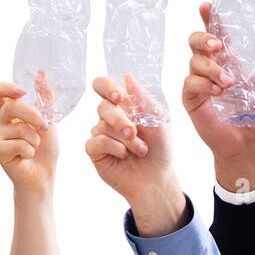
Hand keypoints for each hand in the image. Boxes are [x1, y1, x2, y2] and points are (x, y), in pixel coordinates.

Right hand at [0, 78, 56, 194]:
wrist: (44, 174)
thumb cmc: (45, 147)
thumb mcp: (49, 119)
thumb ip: (45, 97)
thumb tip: (42, 73)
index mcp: (10, 110)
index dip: (6, 88)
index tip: (23, 92)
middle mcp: (0, 121)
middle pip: (10, 107)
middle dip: (33, 115)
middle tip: (45, 127)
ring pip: (17, 128)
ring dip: (35, 138)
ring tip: (35, 146)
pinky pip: (17, 144)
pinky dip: (30, 150)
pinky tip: (28, 156)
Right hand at [86, 74, 184, 236]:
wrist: (157, 177)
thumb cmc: (160, 148)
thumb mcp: (158, 121)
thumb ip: (143, 99)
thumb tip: (127, 77)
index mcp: (123, 105)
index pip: (104, 86)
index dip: (106, 86)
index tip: (119, 96)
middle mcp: (109, 116)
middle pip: (102, 106)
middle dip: (120, 120)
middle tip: (134, 132)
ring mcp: (100, 133)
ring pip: (101, 125)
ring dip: (125, 138)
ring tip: (141, 149)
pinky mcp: (94, 150)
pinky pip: (96, 141)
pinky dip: (114, 147)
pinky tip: (124, 155)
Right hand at [183, 2, 254, 190]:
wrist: (248, 141)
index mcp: (228, 60)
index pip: (216, 33)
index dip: (210, 18)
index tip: (207, 5)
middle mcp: (210, 68)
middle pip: (195, 41)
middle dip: (204, 38)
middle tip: (219, 46)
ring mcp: (199, 83)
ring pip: (194, 61)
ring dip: (212, 68)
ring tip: (229, 83)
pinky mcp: (192, 98)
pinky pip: (190, 83)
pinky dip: (205, 84)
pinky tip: (219, 92)